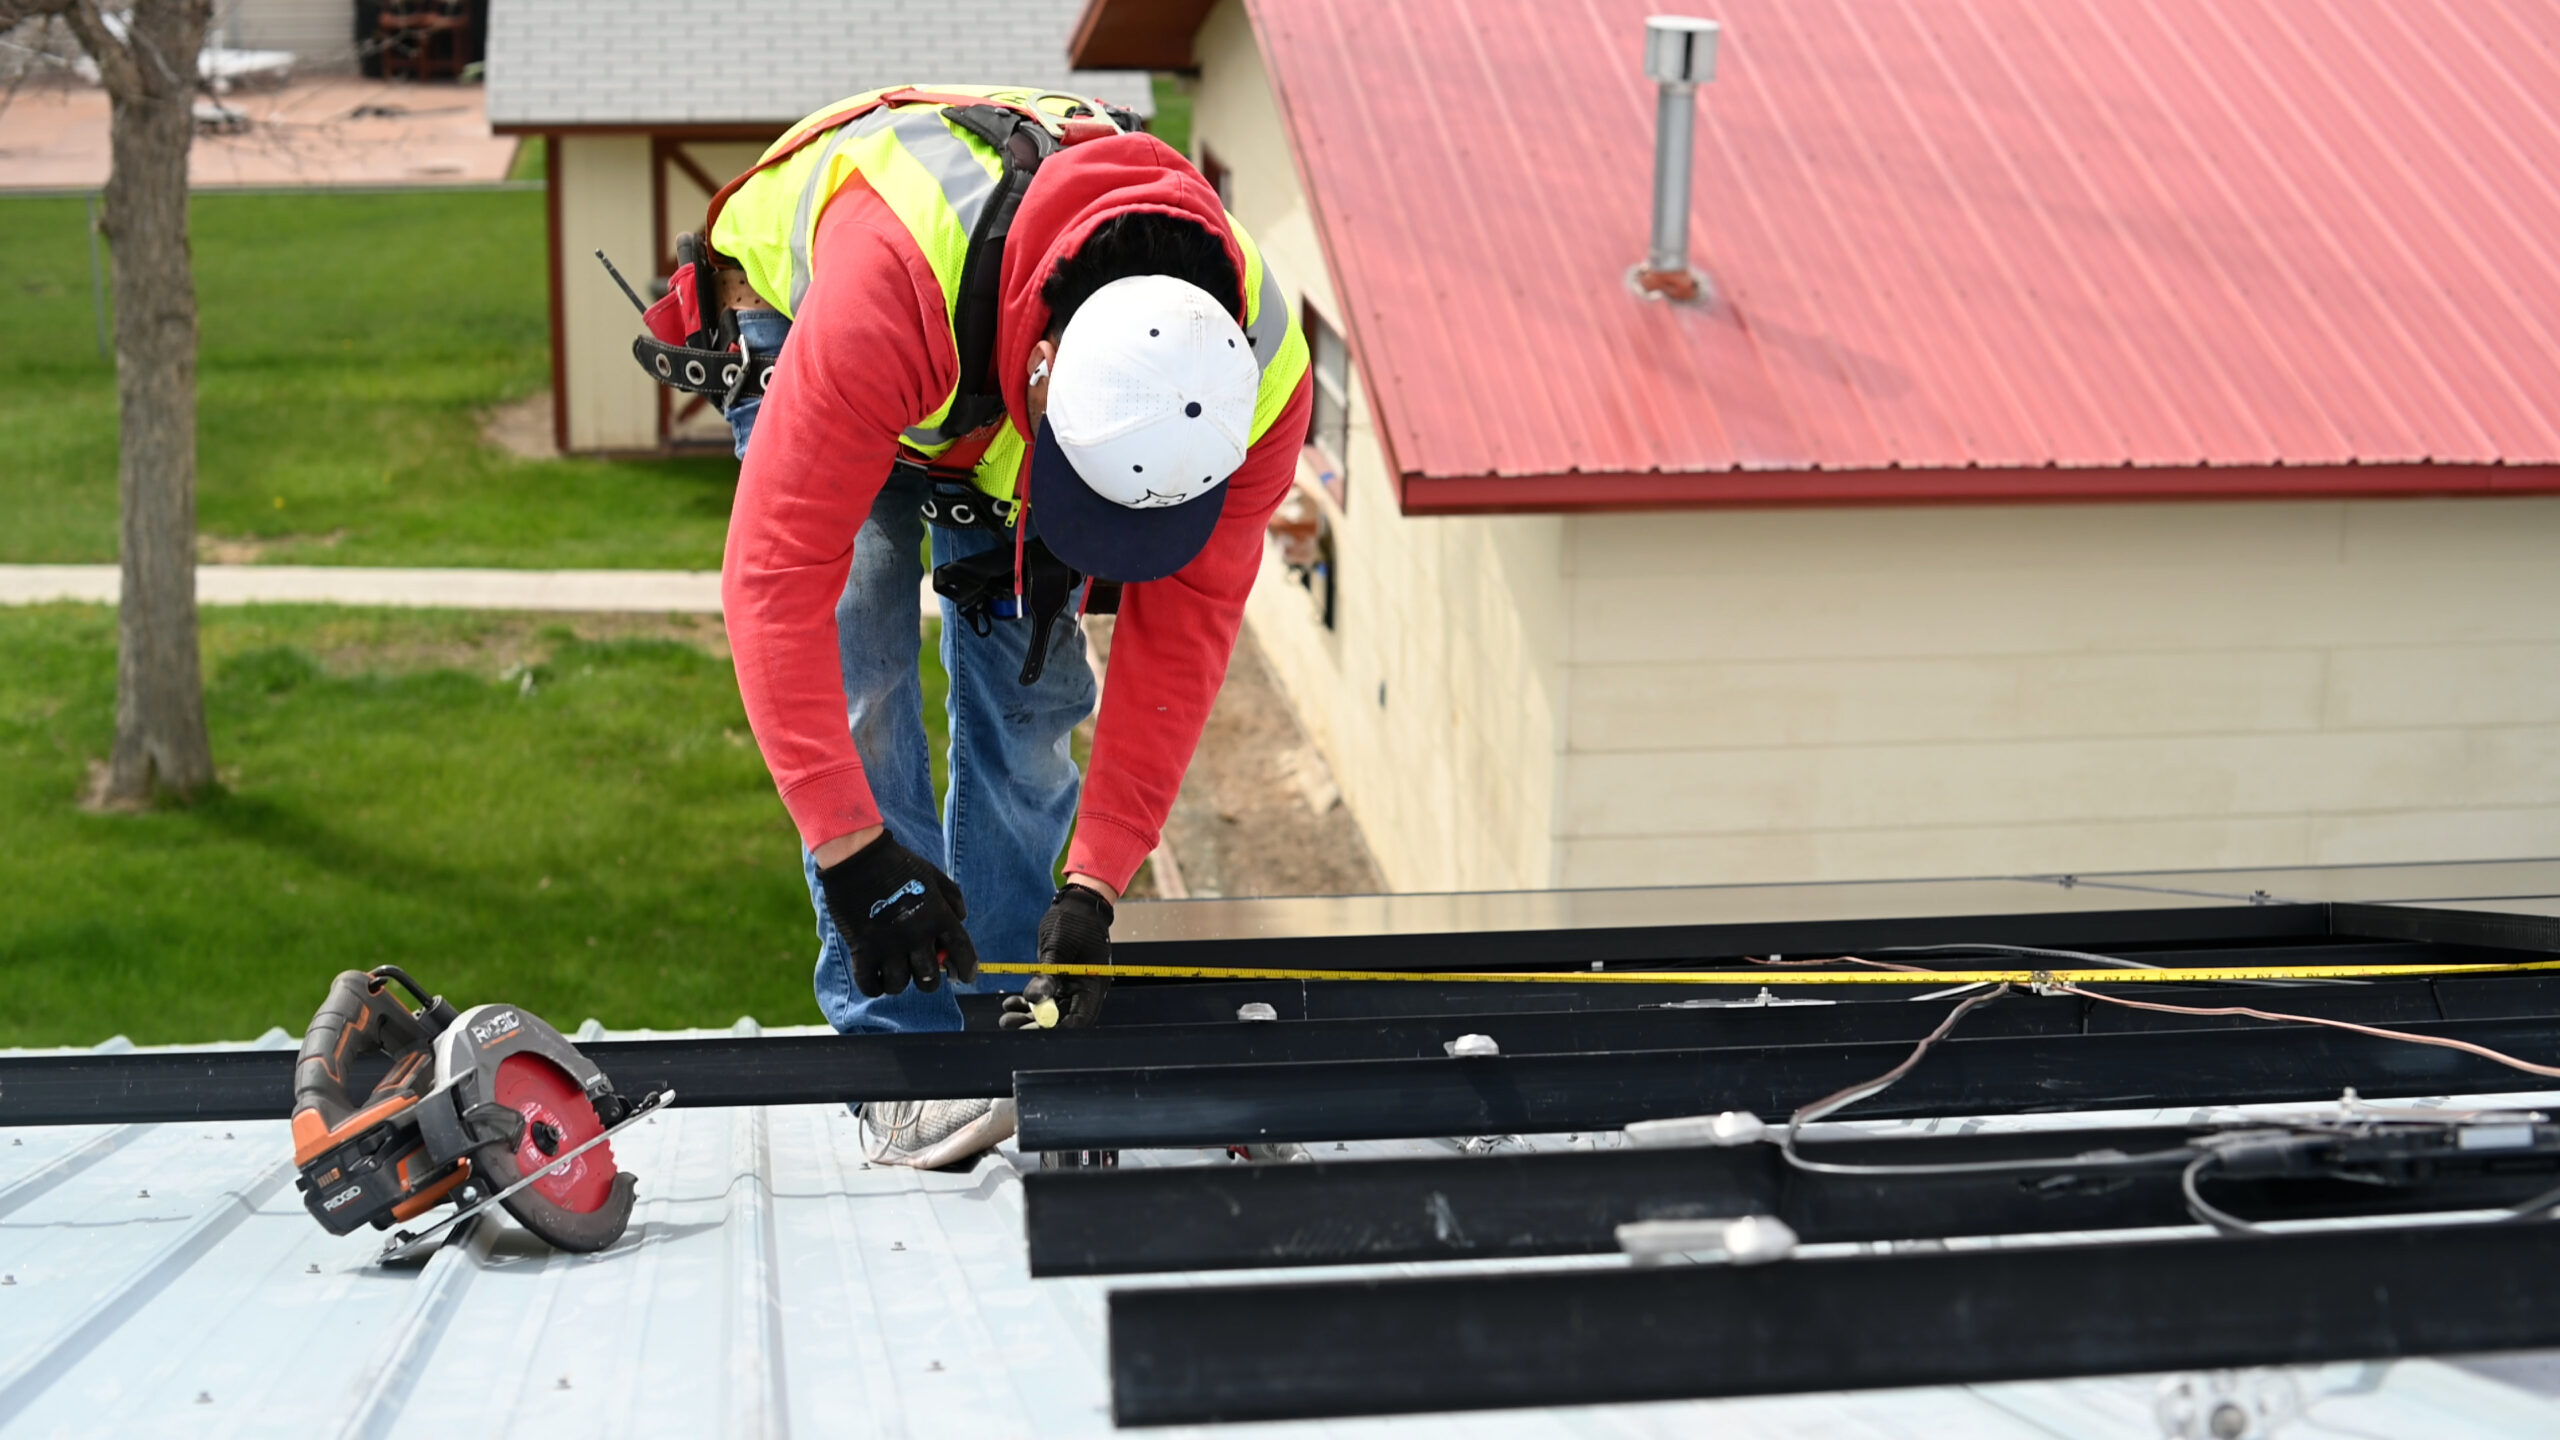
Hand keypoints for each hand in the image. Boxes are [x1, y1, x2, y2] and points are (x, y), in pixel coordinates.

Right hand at [815, 831, 977, 996]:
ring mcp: (888, 945)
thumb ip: (952, 898)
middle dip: (930, 980)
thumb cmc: (898, 864)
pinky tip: (877, 976)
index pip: (962, 953)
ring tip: (896, 971)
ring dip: (900, 982)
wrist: (859, 857)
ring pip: (899, 985)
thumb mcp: (934, 875)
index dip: (968, 970)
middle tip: (923, 973)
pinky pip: (869, 984)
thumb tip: (961, 921)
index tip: (966, 977)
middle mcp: (916, 935)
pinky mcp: (862, 949)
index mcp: (938, 916)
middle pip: (930, 979)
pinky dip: (874, 987)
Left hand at [1000, 884, 1114, 1029]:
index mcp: (1093, 984)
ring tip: (1005, 1018)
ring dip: (1028, 1016)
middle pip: (1062, 1019)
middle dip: (1035, 1025)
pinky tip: (1010, 1002)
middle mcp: (1084, 990)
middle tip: (1010, 1025)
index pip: (1079, 1019)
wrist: (1077, 904)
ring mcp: (1072, 986)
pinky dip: (1028, 1002)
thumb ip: (1047, 974)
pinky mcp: (1060, 980)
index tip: (1031, 1029)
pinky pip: (1044, 998)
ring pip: (1050, 1011)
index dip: (1056, 1028)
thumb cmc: (1073, 921)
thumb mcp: (1058, 947)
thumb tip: (1032, 999)